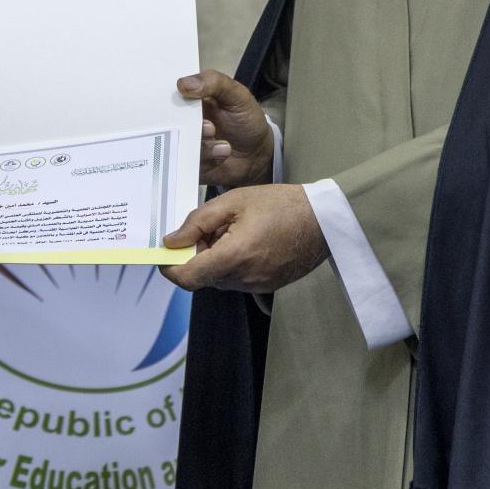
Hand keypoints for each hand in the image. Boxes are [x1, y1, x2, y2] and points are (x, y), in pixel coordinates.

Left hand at [159, 184, 327, 292]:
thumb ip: (198, 222)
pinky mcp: (266, 287)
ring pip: (218, 279)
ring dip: (215, 259)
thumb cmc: (280, 205)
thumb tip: (171, 241)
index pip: (186, 278)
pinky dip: (232, 264)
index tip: (166, 250)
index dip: (170, 266)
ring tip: (231, 231)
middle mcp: (243, 279)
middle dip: (196, 255)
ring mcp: (256, 286)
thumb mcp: (233, 201)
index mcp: (233, 257)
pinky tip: (245, 241)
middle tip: (208, 227)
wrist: (323, 220)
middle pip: (201, 276)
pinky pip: (237, 279)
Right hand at [175, 70, 274, 187]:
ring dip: (202, 145)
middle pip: (169, 123)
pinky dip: (209, 159)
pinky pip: (190, 163)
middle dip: (186, 126)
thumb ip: (215, 83)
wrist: (259, 153)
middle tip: (209, 127)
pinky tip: (224, 152)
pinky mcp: (191, 163)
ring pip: (180, 145)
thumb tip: (183, 84)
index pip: (170, 95)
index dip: (170, 96)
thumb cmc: (246, 120)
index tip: (179, 98)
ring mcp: (187, 144)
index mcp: (191, 101)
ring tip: (224, 145)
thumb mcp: (237, 95)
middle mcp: (184, 122)